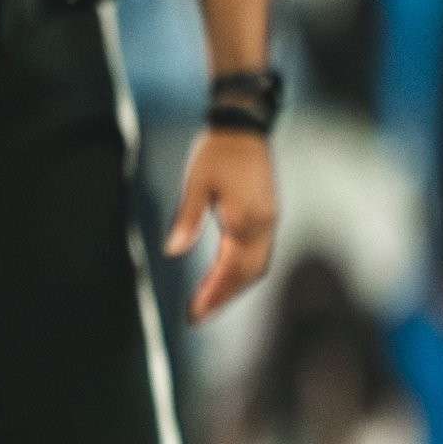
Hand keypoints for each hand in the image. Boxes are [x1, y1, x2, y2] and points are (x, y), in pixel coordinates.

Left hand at [167, 129, 279, 322]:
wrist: (245, 129)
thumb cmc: (218, 152)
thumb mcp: (195, 183)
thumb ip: (187, 218)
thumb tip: (173, 251)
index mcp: (245, 220)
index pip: (230, 269)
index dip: (214, 294)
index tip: (196, 312)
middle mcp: (262, 225)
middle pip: (248, 274)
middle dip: (225, 297)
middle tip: (200, 315)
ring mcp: (269, 221)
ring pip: (258, 266)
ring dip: (236, 287)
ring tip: (212, 301)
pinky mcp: (268, 216)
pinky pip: (260, 253)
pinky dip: (244, 271)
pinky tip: (228, 276)